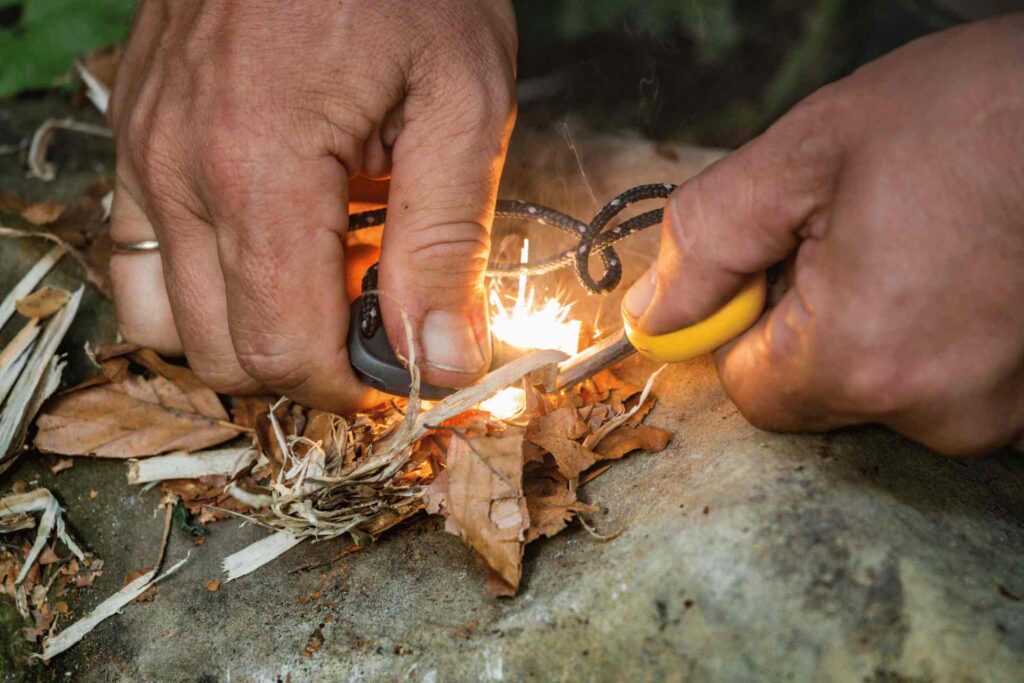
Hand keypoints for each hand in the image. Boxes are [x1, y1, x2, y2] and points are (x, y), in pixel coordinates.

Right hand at [108, 0, 516, 411]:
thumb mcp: (463, 101)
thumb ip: (448, 244)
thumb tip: (443, 362)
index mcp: (260, 169)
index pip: (282, 351)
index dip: (350, 386)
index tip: (404, 367)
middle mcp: (177, 170)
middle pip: (224, 354)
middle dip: (308, 365)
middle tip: (377, 317)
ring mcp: (143, 153)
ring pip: (171, 321)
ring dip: (252, 329)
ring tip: (325, 278)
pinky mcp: (136, 138)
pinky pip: (141, 259)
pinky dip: (204, 284)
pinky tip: (270, 242)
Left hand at [623, 15, 1023, 455]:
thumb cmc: (978, 112)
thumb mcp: (808, 154)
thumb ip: (710, 242)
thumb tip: (653, 315)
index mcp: (864, 358)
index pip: (748, 389)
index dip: (744, 324)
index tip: (773, 262)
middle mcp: (938, 411)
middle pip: (818, 391)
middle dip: (814, 318)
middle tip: (861, 230)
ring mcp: (1001, 414)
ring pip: (885, 384)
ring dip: (882, 320)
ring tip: (929, 238)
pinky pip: (946, 379)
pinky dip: (938, 330)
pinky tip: (964, 265)